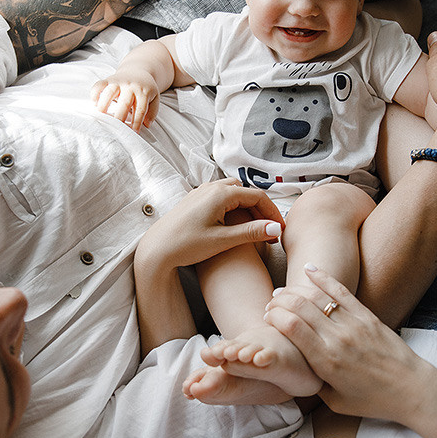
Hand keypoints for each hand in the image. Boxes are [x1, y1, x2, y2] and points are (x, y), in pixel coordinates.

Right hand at [91, 68, 160, 130]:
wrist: (138, 70)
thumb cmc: (145, 89)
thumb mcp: (154, 98)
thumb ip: (152, 112)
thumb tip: (147, 125)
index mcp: (143, 92)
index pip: (140, 109)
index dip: (137, 122)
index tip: (133, 133)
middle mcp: (131, 86)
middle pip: (124, 103)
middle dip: (119, 118)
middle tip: (115, 129)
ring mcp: (119, 81)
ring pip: (109, 92)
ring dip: (104, 105)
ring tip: (100, 116)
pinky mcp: (109, 79)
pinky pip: (99, 85)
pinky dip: (95, 93)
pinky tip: (94, 103)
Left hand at [136, 178, 283, 271]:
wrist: (156, 250)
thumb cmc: (186, 245)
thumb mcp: (223, 240)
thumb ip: (251, 232)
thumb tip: (276, 229)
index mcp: (221, 194)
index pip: (258, 197)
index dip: (273, 214)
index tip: (280, 231)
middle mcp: (211, 187)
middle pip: (247, 193)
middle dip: (261, 211)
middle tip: (269, 232)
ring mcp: (201, 192)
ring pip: (234, 194)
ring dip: (247, 208)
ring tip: (254, 228)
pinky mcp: (194, 200)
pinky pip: (221, 197)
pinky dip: (234, 208)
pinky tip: (234, 224)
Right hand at [264, 265, 436, 423]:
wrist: (413, 389)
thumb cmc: (373, 400)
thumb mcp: (335, 402)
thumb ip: (313, 383)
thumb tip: (295, 367)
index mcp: (326, 362)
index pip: (291, 328)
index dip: (274, 316)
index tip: (267, 317)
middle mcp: (338, 339)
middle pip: (299, 308)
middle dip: (279, 301)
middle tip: (271, 302)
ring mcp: (354, 324)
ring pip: (317, 297)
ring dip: (295, 290)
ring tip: (283, 291)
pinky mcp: (368, 316)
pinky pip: (341, 291)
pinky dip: (323, 278)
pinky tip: (309, 270)